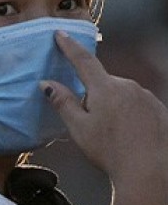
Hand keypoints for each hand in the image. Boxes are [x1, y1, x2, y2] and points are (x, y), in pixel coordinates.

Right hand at [42, 32, 167, 182]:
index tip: (60, 35)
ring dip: (112, 108)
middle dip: (93, 96)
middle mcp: (128, 86)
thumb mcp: (79, 128)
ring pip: (121, 95)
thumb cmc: (110, 151)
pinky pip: (137, 105)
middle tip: (90, 124)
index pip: (83, 61)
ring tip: (111, 136)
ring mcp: (146, 97)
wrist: (148, 170)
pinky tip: (128, 136)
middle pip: (103, 83)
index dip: (69, 47)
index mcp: (105, 88)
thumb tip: (47, 84)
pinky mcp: (158, 109)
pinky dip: (129, 116)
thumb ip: (63, 102)